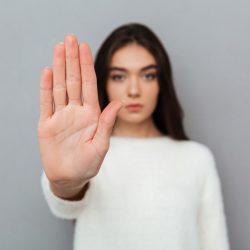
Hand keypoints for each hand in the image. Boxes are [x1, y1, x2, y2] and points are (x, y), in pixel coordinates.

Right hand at [38, 34, 121, 195]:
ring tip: (59, 48)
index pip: (89, 85)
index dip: (87, 65)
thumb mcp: (100, 146)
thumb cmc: (87, 164)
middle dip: (73, 59)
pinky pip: (46, 102)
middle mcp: (76, 111)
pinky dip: (46, 87)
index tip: (85, 47)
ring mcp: (61, 116)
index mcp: (91, 115)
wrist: (69, 177)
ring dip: (59, 67)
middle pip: (74, 80)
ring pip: (60, 86)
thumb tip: (117, 103)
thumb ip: (107, 124)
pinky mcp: (46, 124)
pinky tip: (48, 72)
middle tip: (70, 38)